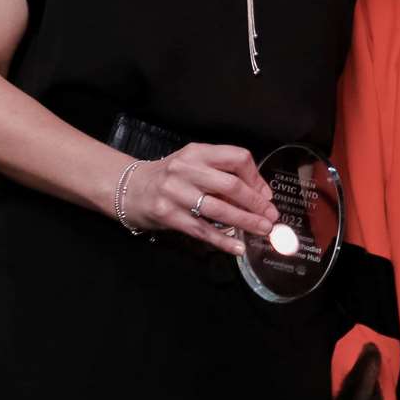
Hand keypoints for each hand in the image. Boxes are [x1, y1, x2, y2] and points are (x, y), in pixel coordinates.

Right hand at [119, 143, 277, 253]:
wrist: (128, 189)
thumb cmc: (168, 177)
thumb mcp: (193, 165)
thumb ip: (222, 174)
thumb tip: (260, 194)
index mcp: (198, 152)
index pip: (237, 158)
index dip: (256, 177)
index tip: (266, 195)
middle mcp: (186, 169)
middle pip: (231, 185)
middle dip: (256, 204)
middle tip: (271, 217)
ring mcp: (175, 192)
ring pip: (219, 209)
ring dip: (245, 222)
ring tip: (262, 230)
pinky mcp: (167, 215)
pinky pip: (201, 230)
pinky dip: (223, 240)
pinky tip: (238, 247)